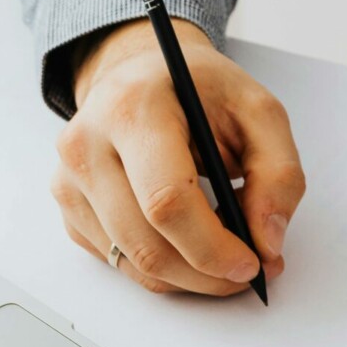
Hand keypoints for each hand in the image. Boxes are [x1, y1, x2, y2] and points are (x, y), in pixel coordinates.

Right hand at [49, 17, 305, 295]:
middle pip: (145, 242)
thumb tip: (268, 242)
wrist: (144, 71)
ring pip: (130, 261)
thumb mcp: (258, 110)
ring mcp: (69, 180)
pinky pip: (118, 261)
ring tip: (224, 252)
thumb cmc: (200, 89)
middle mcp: (87, 146)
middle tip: (247, 273)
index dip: (212, 246)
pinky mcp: (69, 208)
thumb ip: (278, 173)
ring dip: (187, 275)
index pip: (165, 200)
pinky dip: (162, 266)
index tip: (251, 264)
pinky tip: (189, 240)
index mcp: (133, 110)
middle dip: (205, 272)